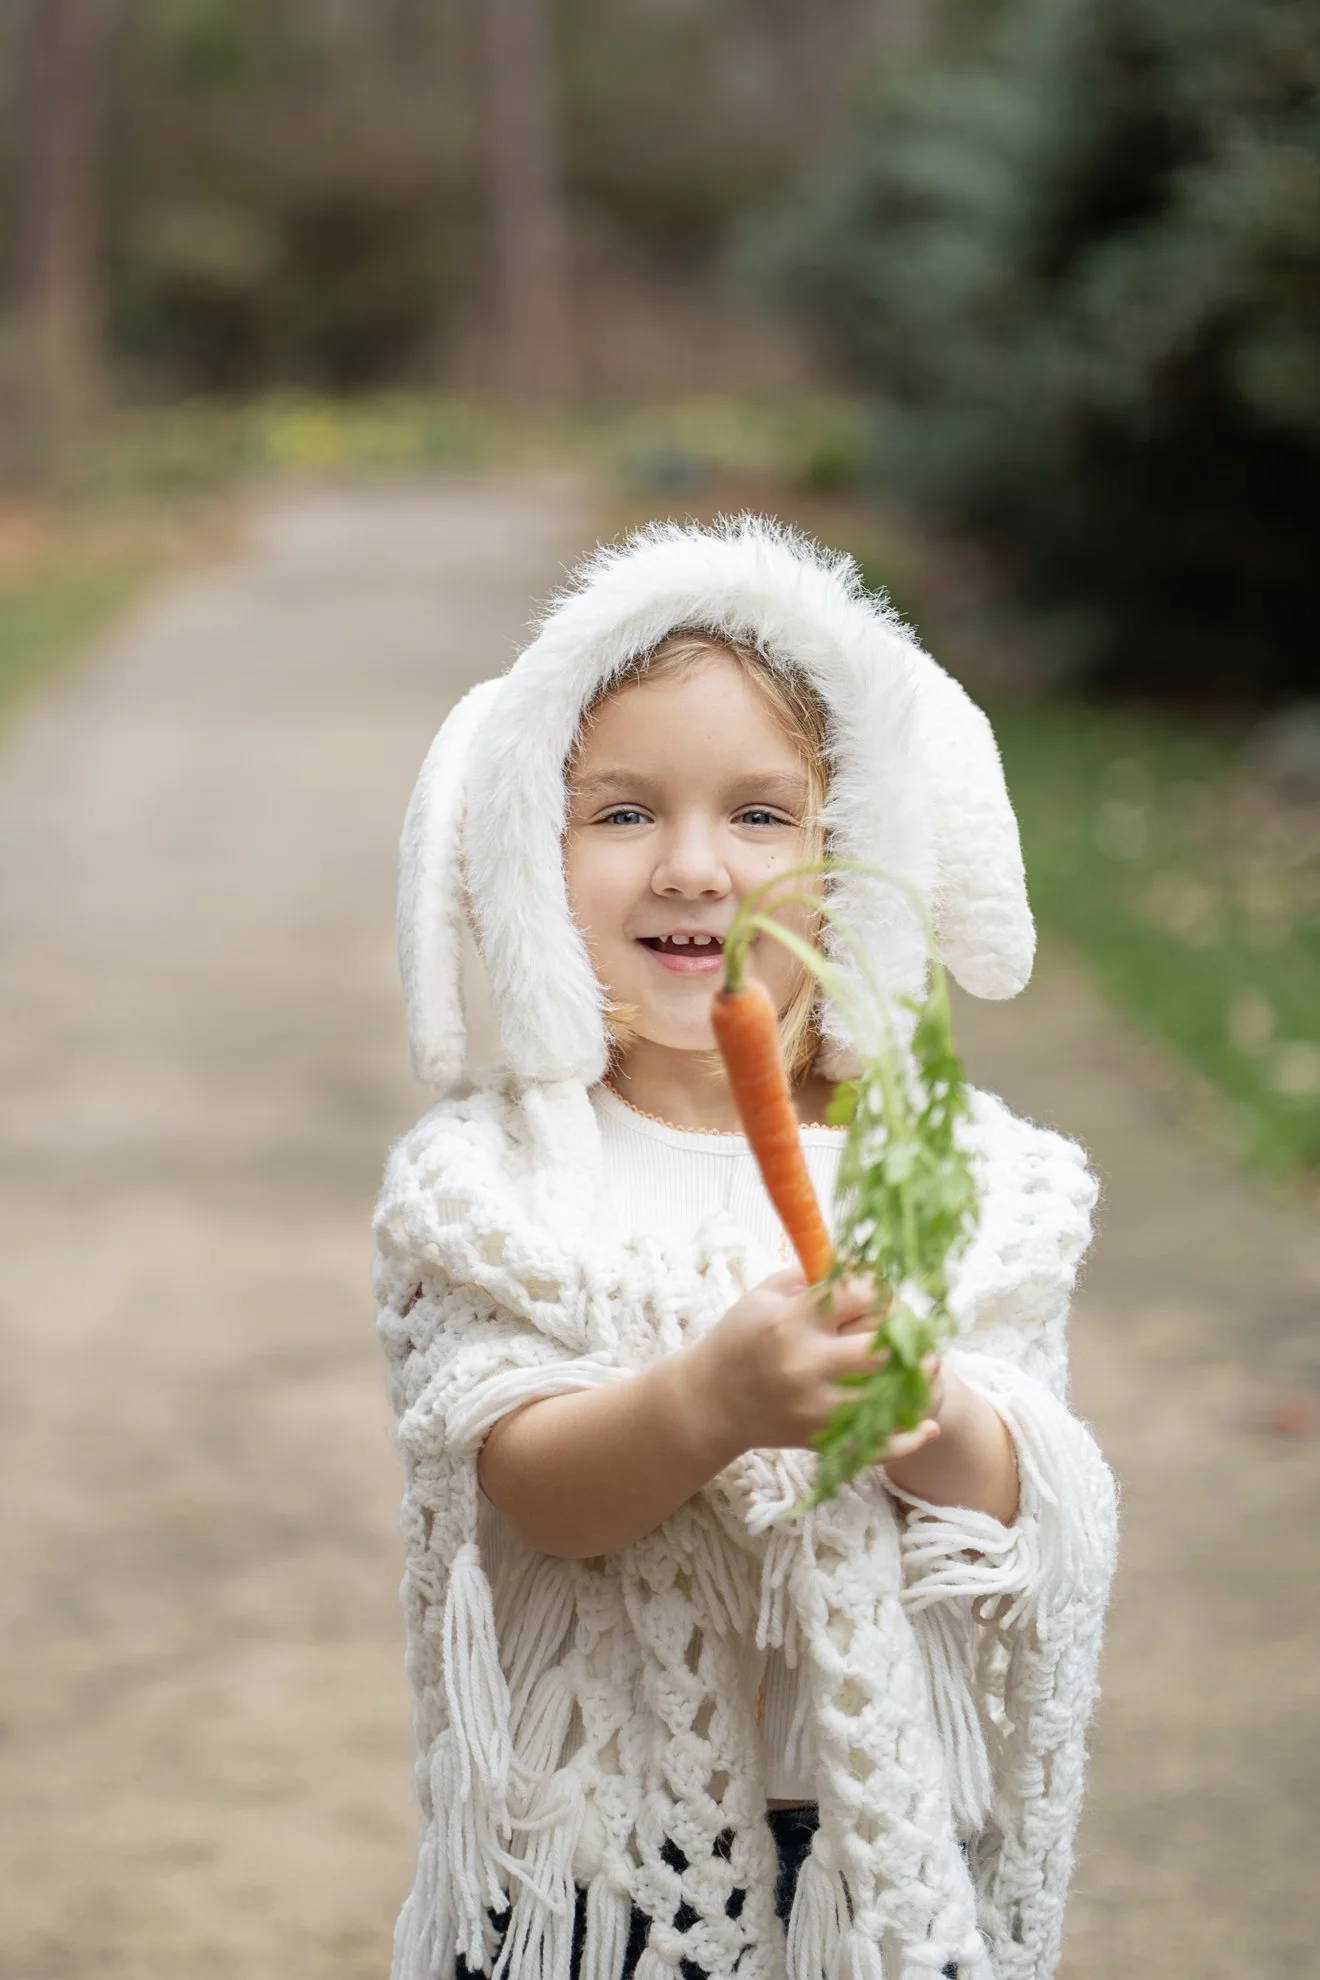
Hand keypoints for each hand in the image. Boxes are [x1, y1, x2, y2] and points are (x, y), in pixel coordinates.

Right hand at [683, 1267, 941, 1461]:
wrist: (708, 1401)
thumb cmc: (739, 1338)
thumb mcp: (764, 1295)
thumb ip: (810, 1276)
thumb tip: (860, 1263)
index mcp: (791, 1322)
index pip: (857, 1296)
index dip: (880, 1287)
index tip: (882, 1289)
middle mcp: (805, 1365)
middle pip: (880, 1349)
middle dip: (907, 1334)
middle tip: (915, 1329)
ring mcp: (814, 1407)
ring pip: (886, 1398)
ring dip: (916, 1382)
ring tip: (929, 1367)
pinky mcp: (819, 1438)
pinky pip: (873, 1447)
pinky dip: (906, 1440)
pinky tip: (926, 1426)